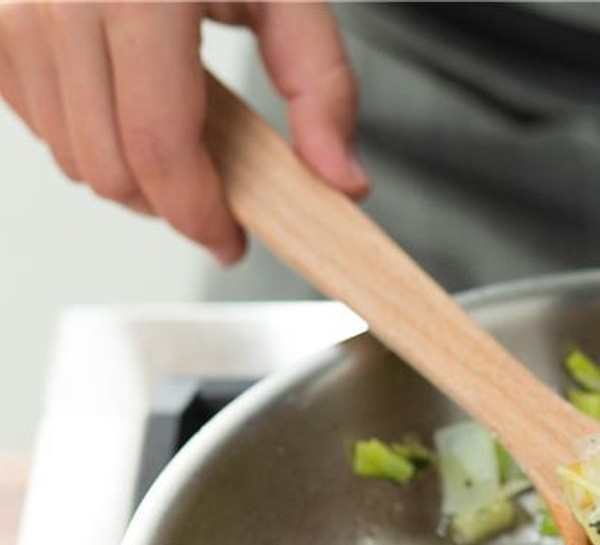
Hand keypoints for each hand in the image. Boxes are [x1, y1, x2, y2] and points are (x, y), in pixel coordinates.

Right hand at [0, 1, 366, 264]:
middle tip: (215, 191)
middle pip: (109, 168)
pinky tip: (125, 105)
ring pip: (68, 155)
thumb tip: (340, 182)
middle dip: (169, 203)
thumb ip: (322, 88)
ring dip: (129, 174)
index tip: (230, 239)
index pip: (159, 148)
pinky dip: (84, 135)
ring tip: (175, 139)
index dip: (199, 214)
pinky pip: (33, 120)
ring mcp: (11, 10)